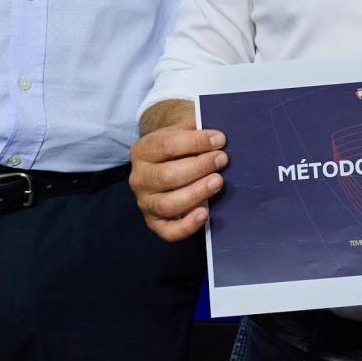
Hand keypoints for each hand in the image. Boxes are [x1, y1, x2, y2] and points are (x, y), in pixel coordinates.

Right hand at [128, 124, 226, 240]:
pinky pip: (169, 231)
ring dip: (196, 193)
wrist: (165, 163)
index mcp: (142, 151)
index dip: (196, 142)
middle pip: (167, 176)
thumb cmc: (178, 146)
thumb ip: (195, 129)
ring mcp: (145, 203)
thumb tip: (216, 136)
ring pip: (168, 204)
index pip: (167, 145)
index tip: (219, 140)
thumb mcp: (181, 130)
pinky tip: (205, 213)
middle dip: (199, 167)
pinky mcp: (155, 223)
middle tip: (222, 160)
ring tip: (218, 181)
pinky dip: (187, 225)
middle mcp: (139, 178)